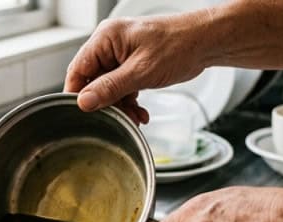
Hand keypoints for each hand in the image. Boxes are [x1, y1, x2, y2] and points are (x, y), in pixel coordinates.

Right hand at [64, 16, 210, 124]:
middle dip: (106, 104)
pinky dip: (130, 102)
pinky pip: (123, 87)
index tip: (83, 115)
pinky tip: (141, 113)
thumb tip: (84, 101)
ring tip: (136, 119)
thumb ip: (112, 87)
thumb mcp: (142, 72)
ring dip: (121, 106)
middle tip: (119, 120)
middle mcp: (110, 45)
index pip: (78, 69)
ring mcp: (122, 56)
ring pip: (109, 88)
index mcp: (106, 39)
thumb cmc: (177, 47)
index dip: (78, 94)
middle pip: (93, 81)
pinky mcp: (134, 66)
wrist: (204, 43)